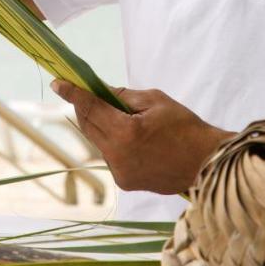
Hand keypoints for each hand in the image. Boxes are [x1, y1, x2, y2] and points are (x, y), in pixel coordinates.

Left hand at [50, 80, 233, 194]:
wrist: (206, 164)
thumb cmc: (186, 128)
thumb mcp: (156, 101)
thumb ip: (124, 96)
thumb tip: (101, 91)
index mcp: (125, 133)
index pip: (90, 108)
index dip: (72, 93)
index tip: (58, 83)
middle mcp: (117, 156)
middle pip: (88, 126)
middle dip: (85, 108)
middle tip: (84, 92)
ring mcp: (120, 173)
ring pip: (98, 142)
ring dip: (101, 126)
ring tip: (119, 115)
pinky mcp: (125, 182)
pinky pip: (110, 156)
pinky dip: (113, 142)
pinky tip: (131, 136)